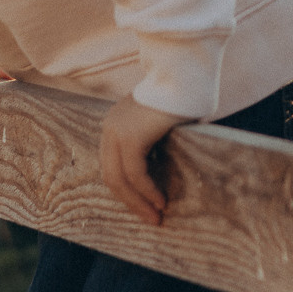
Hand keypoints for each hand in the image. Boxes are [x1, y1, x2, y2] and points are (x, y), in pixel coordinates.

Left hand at [99, 94, 184, 224]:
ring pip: (121, 179)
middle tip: (150, 218)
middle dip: (131, 201)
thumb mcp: (159, 119)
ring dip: (139, 202)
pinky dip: (147, 191)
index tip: (144, 204)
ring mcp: (117, 132)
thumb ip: (154, 139)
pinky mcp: (131, 138)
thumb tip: (163, 163)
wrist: (183, 73)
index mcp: (114, 124)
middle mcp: (110, 129)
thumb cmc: (180, 94)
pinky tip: (160, 201)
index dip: (127, 188)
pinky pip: (136, 174)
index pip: (112, 166)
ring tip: (156, 216)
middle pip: (112, 176)